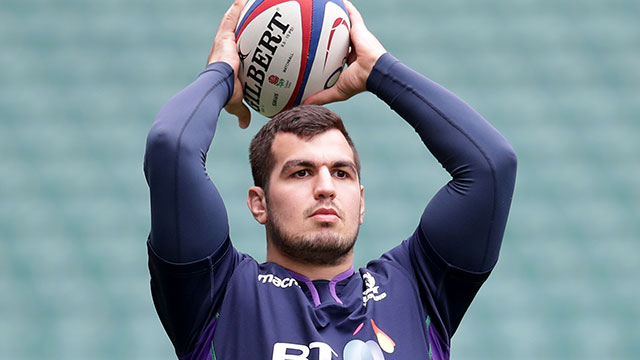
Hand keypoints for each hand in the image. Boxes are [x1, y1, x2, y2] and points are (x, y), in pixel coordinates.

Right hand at [207, 0, 250, 128]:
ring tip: (245, 1)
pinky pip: (232, 19)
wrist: (215, 88)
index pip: (230, 51)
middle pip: (230, 33)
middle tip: (244, 14)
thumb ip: (241, 112)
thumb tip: (244, 125)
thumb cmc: (223, 97)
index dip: (234, 44)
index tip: (238, 41)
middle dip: (235, 23)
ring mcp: (221, 43)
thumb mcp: (235, 103)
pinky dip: (237, 9)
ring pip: (230, 23)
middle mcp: (220, 50)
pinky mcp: (224, 38)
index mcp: (222, 63)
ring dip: (236, 12)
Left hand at [303, 0, 385, 105]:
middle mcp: (352, 48)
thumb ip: (322, 96)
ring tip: (324, 12)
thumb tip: (305, 103)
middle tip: (316, 30)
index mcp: (349, 61)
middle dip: (329, 35)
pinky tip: (338, 1)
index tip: (317, 52)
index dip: (327, 52)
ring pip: (343, 25)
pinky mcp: (359, 29)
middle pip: (337, 38)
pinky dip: (346, 7)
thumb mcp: (337, 90)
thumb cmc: (360, 82)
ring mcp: (356, 38)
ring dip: (336, 19)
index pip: (335, 55)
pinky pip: (352, 14)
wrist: (375, 72)